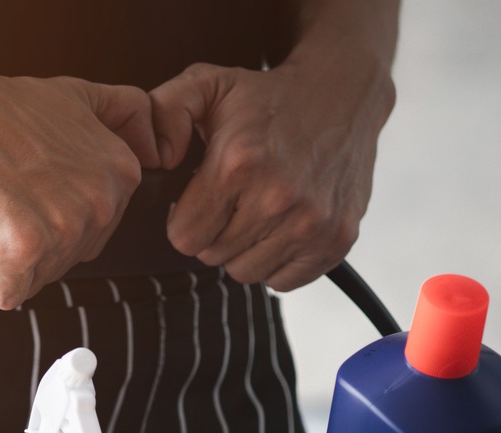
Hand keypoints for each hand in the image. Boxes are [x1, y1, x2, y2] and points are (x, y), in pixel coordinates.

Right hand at [0, 55, 160, 308]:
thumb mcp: (78, 96)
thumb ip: (126, 116)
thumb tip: (158, 150)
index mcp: (119, 173)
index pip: (98, 231)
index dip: (57, 217)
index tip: (34, 191)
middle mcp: (98, 202)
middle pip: (69, 258)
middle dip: (36, 240)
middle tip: (8, 198)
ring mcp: (62, 229)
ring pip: (39, 277)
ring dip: (10, 258)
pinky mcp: (22, 251)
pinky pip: (10, 292)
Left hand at [149, 53, 393, 289]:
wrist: (343, 92)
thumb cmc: (270, 97)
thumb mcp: (207, 85)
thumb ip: (163, 112)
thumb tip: (156, 159)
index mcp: (239, 165)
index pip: (184, 237)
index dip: (185, 219)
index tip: (201, 199)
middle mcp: (277, 198)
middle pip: (213, 256)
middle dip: (215, 231)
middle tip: (235, 198)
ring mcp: (312, 223)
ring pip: (246, 272)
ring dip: (244, 248)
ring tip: (259, 209)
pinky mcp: (337, 239)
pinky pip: (283, 280)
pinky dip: (278, 259)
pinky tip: (283, 223)